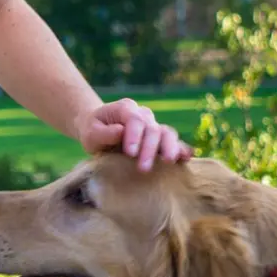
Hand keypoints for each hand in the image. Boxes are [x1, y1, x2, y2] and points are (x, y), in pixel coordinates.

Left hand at [74, 98, 192, 170]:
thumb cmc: (93, 131)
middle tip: (143, 168)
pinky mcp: (160, 140)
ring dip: (169, 148)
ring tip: (168, 162)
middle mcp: (143, 115)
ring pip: (168, 133)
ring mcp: (153, 126)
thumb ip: (103, 132)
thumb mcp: (90, 132)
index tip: (130, 153)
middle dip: (149, 148)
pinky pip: (174, 142)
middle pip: (152, 128)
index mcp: (125, 108)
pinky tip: (186, 158)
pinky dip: (181, 149)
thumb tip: (120, 131)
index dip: (134, 135)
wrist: (98, 131)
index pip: (134, 119)